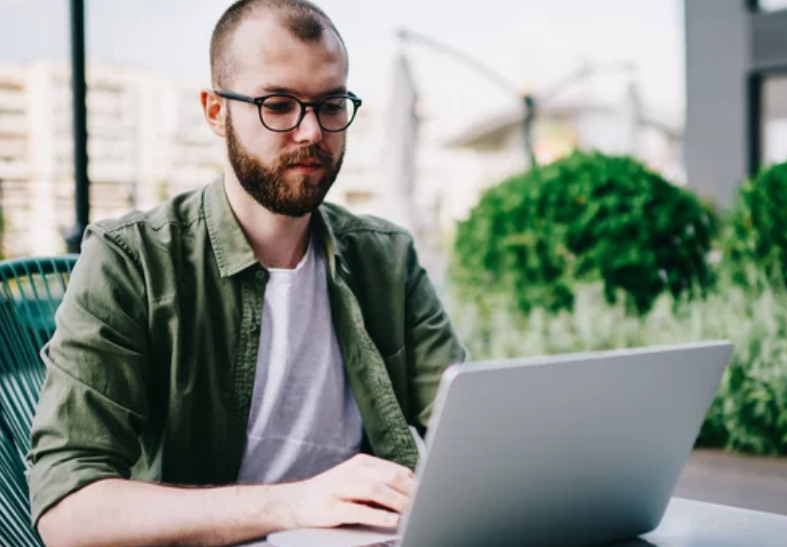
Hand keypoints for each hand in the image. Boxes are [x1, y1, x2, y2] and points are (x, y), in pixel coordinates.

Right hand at [280, 454, 415, 529]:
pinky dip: (378, 515)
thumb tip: (411, 487)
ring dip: (397, 501)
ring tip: (412, 511)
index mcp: (360, 463)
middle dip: (409, 492)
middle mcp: (350, 472)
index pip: (394, 470)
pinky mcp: (331, 508)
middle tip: (424, 503)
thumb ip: (378, 480)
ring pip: (375, 489)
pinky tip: (392, 520)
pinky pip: (358, 510)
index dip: (414, 483)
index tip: (428, 493)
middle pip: (388, 477)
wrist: (295, 502)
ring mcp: (339, 489)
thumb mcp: (354, 479)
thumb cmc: (331, 492)